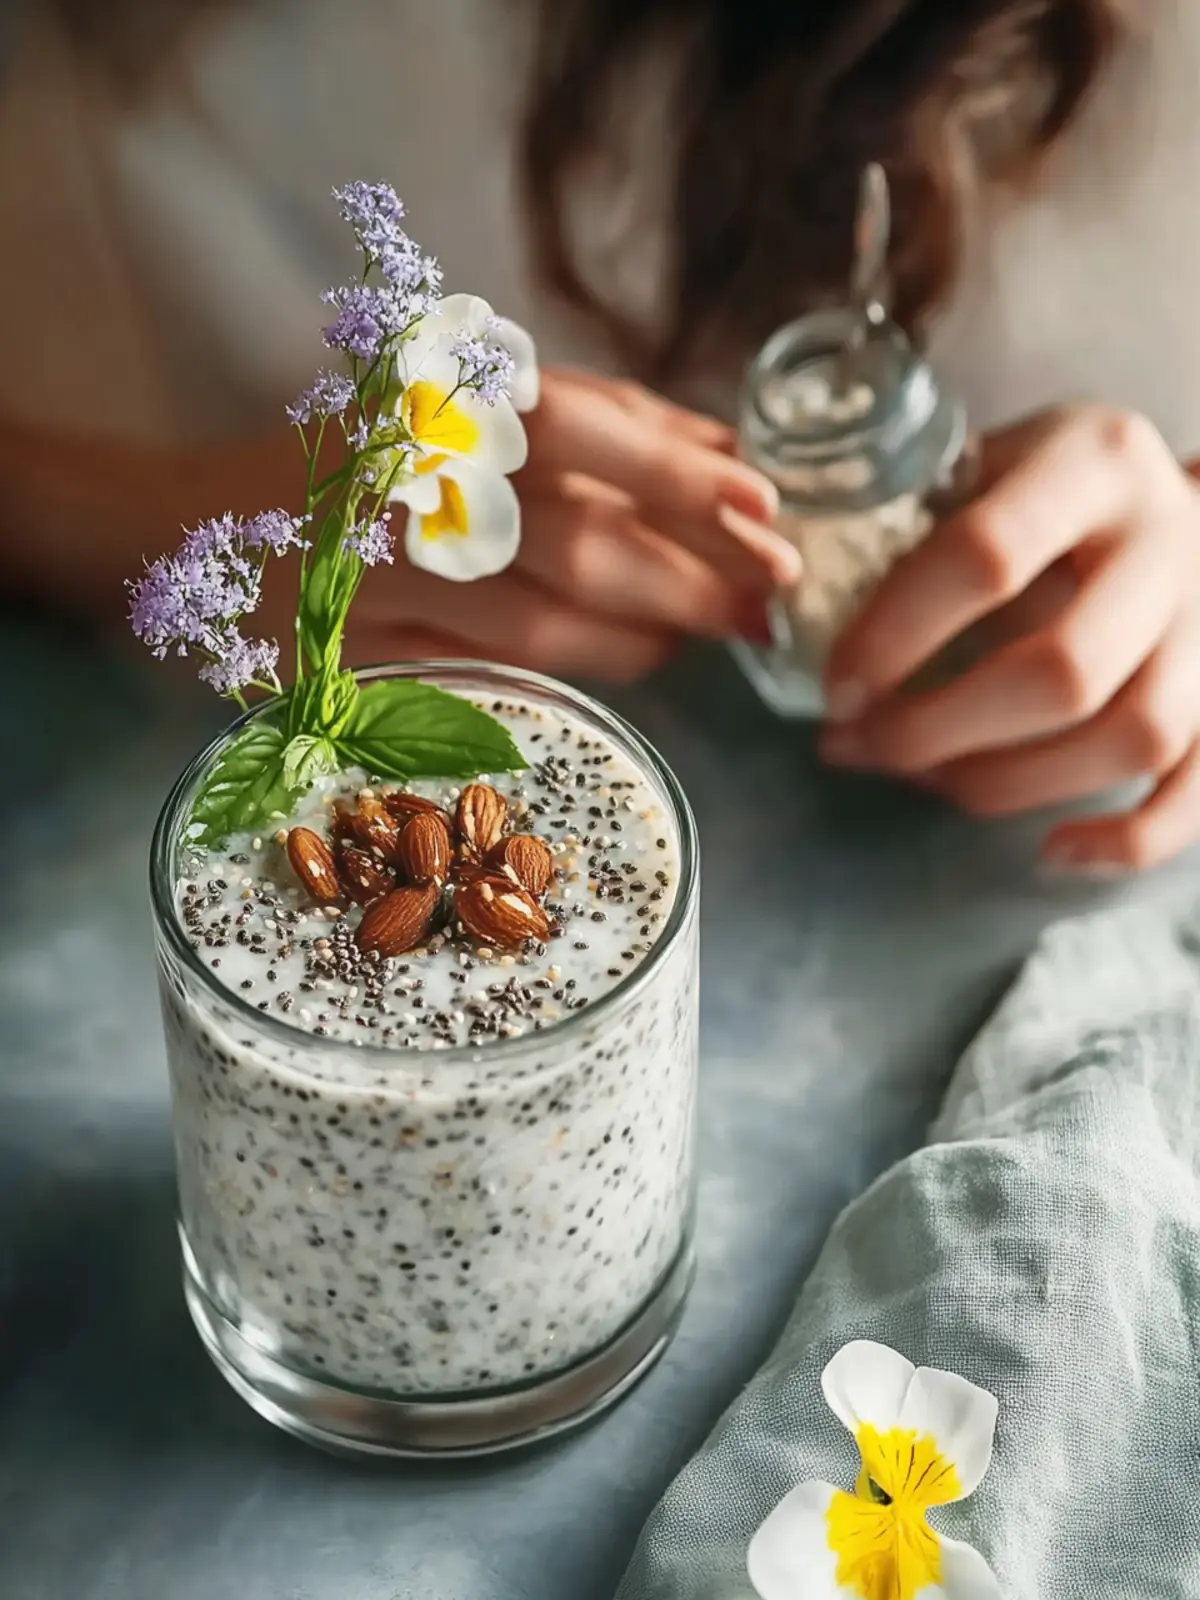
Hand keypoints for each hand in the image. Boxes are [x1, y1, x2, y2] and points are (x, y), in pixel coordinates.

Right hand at [351, 368, 798, 681]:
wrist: (213, 517)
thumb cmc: (379, 449)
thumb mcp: (486, 398)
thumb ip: (609, 420)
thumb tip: (734, 452)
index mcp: (437, 397)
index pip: (573, 425)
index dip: (677, 470)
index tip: (765, 503)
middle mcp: (406, 484)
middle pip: (572, 539)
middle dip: (690, 575)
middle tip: (770, 595)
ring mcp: (381, 578)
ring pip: (542, 622)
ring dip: (649, 632)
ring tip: (720, 623)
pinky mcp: (366, 655)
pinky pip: (502, 672)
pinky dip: (590, 665)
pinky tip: (644, 650)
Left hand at [819, 406, 1199, 873]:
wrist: (1169, 495)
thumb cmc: (1050, 481)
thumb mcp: (986, 458)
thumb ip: (915, 519)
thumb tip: (808, 617)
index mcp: (1090, 463)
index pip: (985, 555)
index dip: (896, 633)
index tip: (835, 685)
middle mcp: (1167, 542)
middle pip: (1063, 671)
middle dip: (939, 729)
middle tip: (861, 744)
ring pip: (1133, 736)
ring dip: (1010, 783)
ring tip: (924, 782)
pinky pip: (1198, 790)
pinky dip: (1132, 837)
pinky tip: (1054, 852)